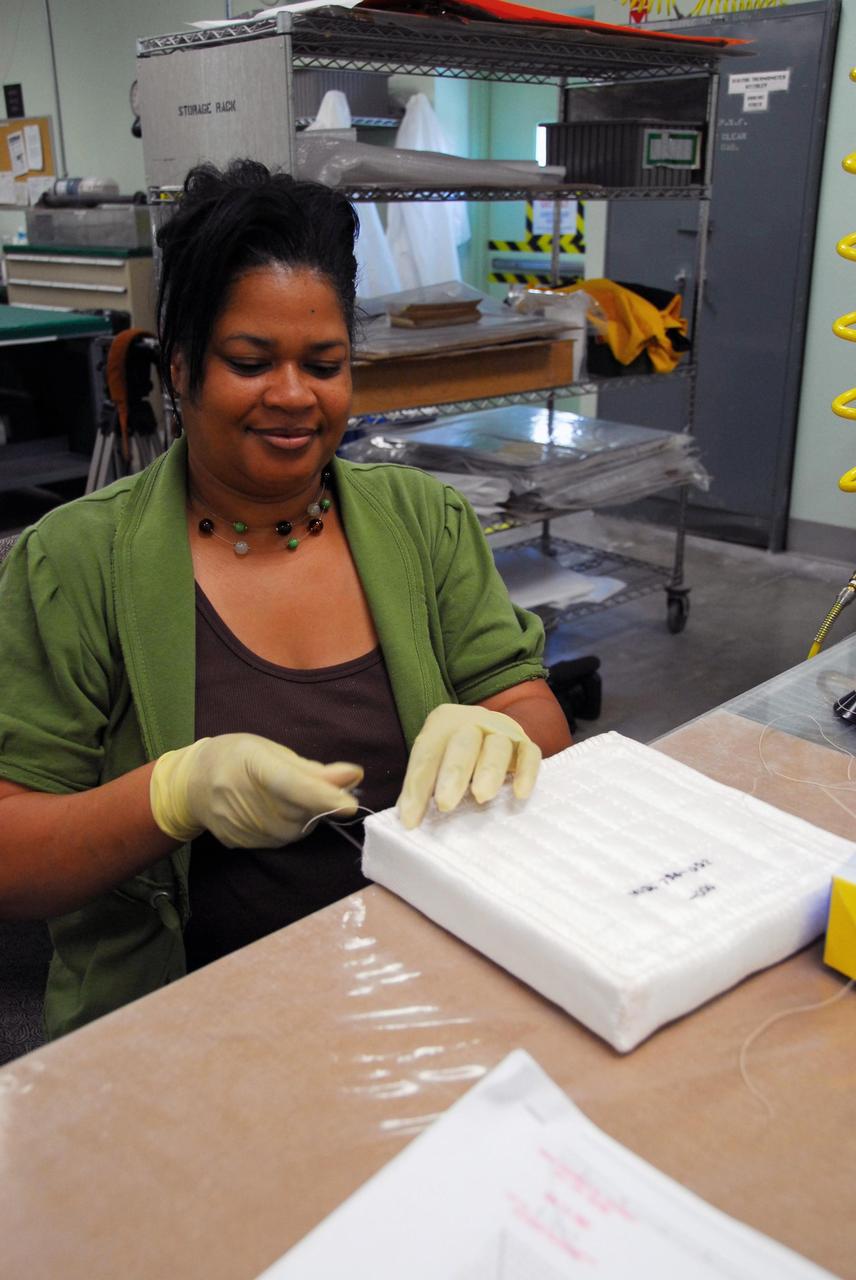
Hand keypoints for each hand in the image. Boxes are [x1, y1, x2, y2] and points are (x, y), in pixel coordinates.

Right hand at [150, 733, 362, 847]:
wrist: (191, 784)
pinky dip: (288, 825)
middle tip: (311, 783)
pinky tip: (273, 810)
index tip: (349, 804)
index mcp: (252, 764)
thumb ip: (314, 769)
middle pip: (300, 811)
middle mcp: (243, 798)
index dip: (322, 795)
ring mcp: (240, 826)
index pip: (292, 784)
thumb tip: (354, 776)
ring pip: (295, 829)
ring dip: (304, 815)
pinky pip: (282, 838)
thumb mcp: (271, 751)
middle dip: (319, 802)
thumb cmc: (236, 757)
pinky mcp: (241, 843)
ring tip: (284, 795)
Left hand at [397, 704, 540, 829]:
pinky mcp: (525, 744)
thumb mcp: (434, 761)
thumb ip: (421, 786)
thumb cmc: (455, 753)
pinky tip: (520, 794)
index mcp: (442, 723)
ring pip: (497, 746)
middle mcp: (472, 721)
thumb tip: (407, 819)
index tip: (409, 820)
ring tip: (481, 797)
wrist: (489, 729)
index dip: (416, 789)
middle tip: (445, 803)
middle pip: (463, 744)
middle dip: (454, 773)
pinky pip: (529, 754)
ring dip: (489, 770)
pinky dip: (526, 772)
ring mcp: (502, 731)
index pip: (426, 755)